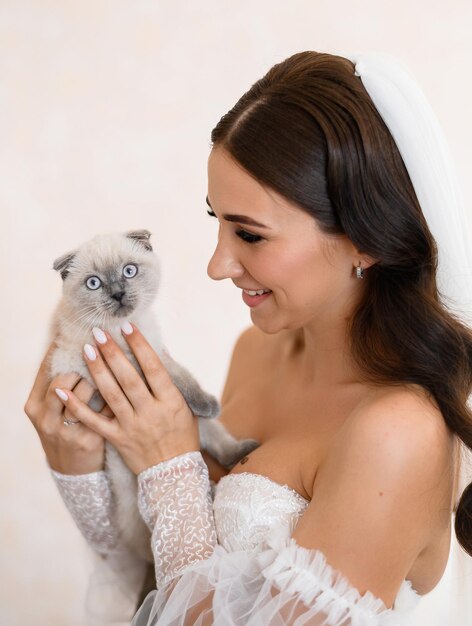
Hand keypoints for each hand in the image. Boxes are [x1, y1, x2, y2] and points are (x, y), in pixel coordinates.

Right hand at [24, 343, 113, 474]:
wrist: (72, 472)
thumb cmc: (65, 430)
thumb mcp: (51, 409)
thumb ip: (59, 382)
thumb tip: (77, 344)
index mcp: (34, 405)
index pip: (45, 368)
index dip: (62, 347)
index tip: (77, 330)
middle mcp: (45, 417)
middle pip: (63, 378)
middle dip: (83, 360)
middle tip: (100, 342)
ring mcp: (65, 430)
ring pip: (83, 393)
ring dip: (100, 374)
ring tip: (114, 360)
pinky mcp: (87, 440)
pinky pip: (104, 411)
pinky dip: (114, 397)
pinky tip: (127, 386)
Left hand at [52, 323, 200, 474]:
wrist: (174, 474)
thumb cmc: (182, 436)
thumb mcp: (185, 407)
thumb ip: (170, 381)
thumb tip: (157, 352)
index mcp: (170, 401)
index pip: (153, 368)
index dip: (140, 345)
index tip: (127, 326)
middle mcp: (150, 412)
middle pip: (128, 378)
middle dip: (113, 353)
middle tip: (99, 332)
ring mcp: (132, 426)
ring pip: (111, 394)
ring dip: (97, 370)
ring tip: (86, 349)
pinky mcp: (117, 439)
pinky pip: (94, 421)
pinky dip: (77, 405)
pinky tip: (63, 389)